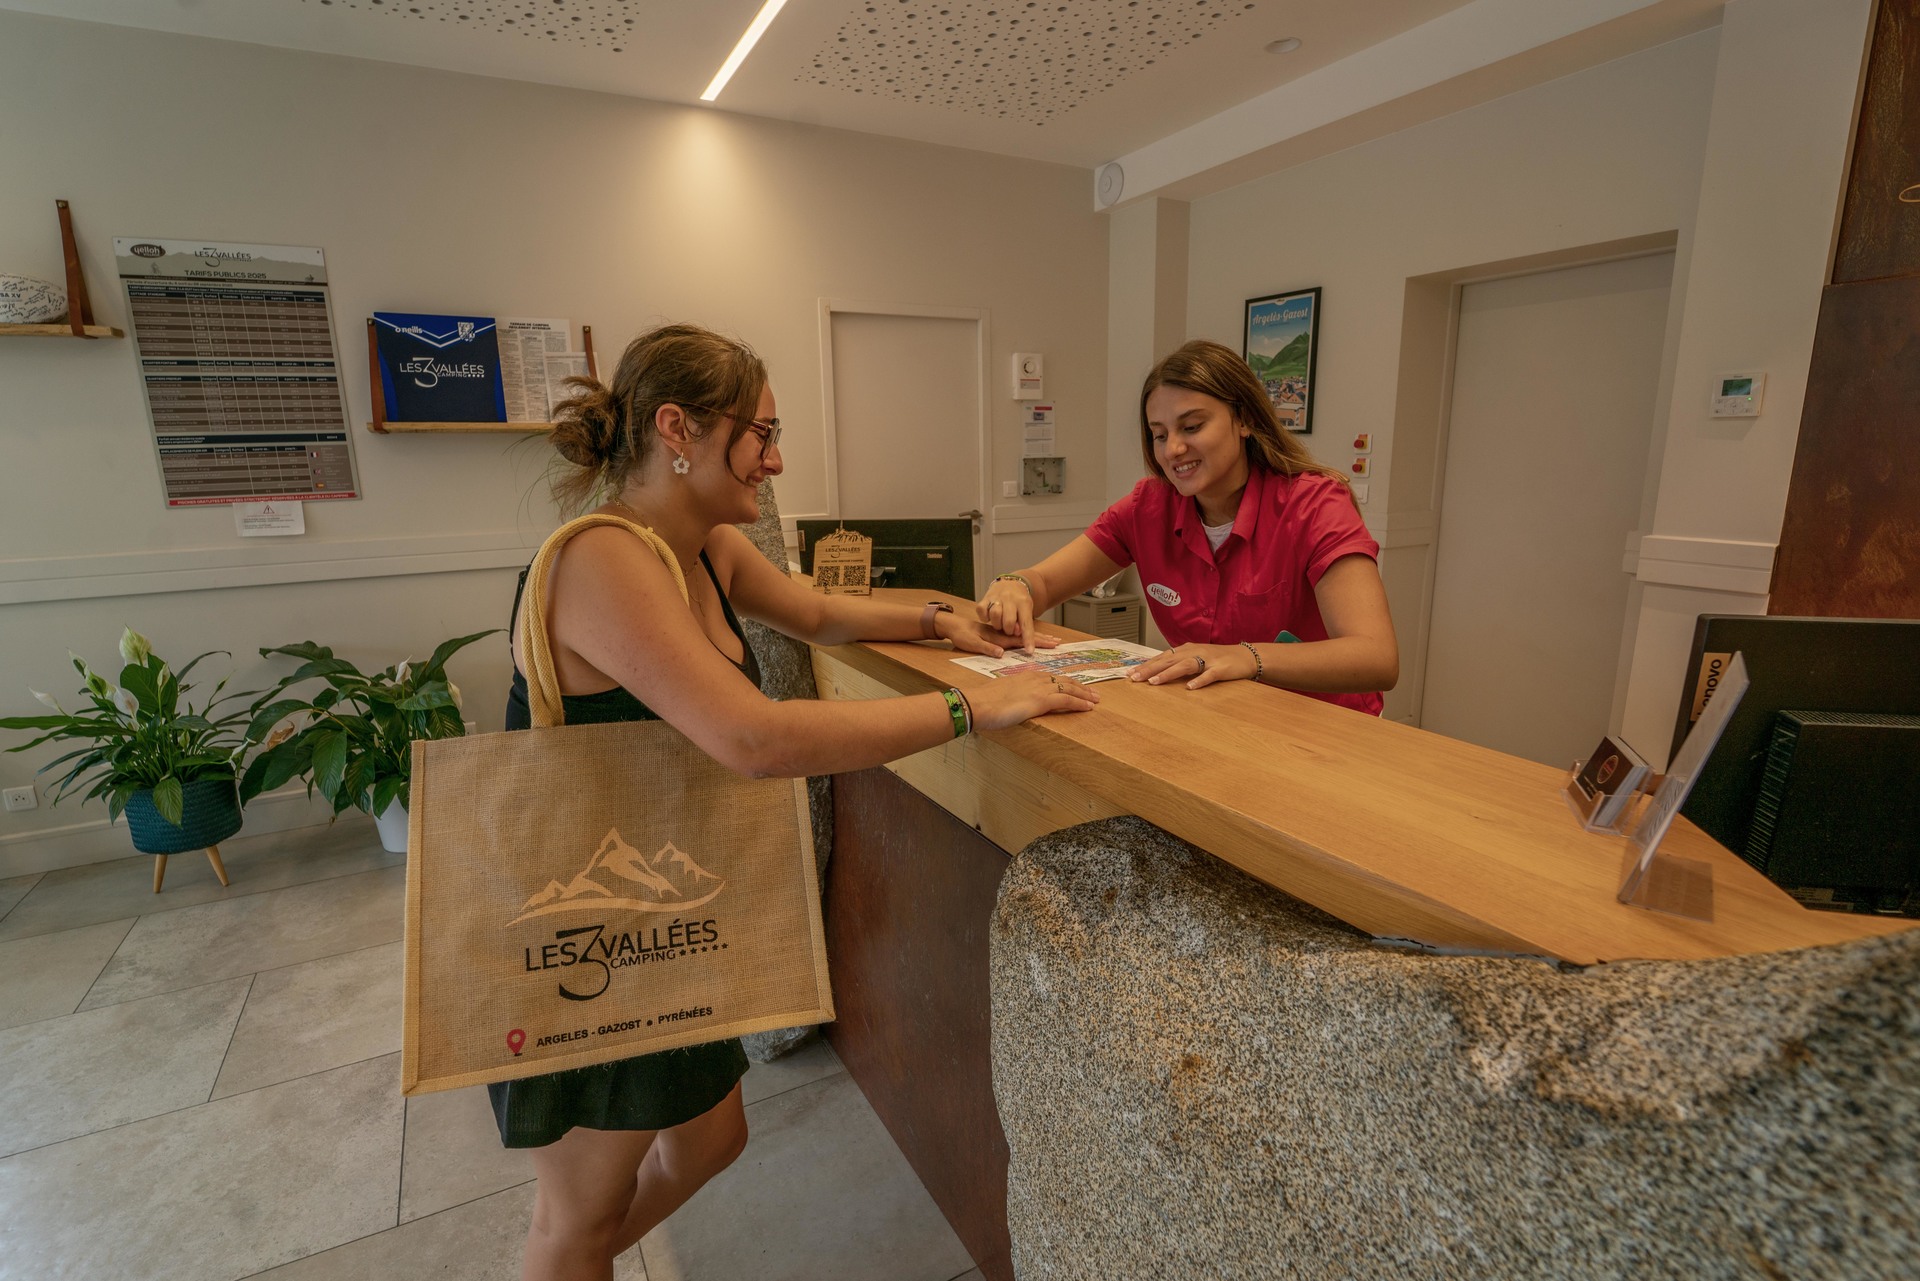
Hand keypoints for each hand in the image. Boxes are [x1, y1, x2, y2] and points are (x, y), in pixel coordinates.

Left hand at [936, 608, 1060, 657]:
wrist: (953, 624)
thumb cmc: (961, 635)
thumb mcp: (971, 643)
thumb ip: (986, 647)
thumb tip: (1001, 653)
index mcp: (998, 637)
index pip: (1021, 640)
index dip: (1036, 642)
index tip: (1051, 644)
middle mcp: (1002, 634)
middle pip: (1027, 636)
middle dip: (1043, 639)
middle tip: (1058, 642)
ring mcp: (1001, 634)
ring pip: (1024, 635)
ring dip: (1038, 637)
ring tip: (1051, 640)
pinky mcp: (998, 635)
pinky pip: (1017, 636)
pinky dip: (1027, 637)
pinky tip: (1032, 640)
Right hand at [964, 671, 1098, 729]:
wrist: (977, 704)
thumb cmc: (983, 702)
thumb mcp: (1001, 695)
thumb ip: (1012, 697)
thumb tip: (1013, 705)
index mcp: (1025, 676)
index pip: (1051, 677)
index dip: (1066, 682)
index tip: (1075, 687)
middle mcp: (1034, 678)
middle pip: (1063, 680)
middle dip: (1080, 686)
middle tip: (1093, 693)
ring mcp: (1039, 688)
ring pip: (1069, 688)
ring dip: (1084, 694)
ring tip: (1096, 700)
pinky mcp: (1041, 700)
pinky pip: (1066, 699)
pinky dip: (1079, 702)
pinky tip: (1088, 707)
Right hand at [977, 576, 1037, 653]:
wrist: (1009, 583)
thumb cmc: (1019, 602)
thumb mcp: (1026, 611)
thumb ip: (1022, 624)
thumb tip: (1018, 634)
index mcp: (1023, 603)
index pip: (1027, 624)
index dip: (1028, 639)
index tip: (1030, 651)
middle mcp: (1010, 599)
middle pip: (1009, 621)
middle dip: (1009, 631)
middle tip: (1009, 630)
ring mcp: (996, 597)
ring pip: (995, 615)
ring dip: (997, 624)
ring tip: (1000, 624)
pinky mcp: (985, 598)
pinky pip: (982, 610)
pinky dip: (984, 617)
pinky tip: (989, 618)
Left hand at [1127, 643, 1252, 689]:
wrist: (1245, 656)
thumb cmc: (1218, 659)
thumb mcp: (1195, 658)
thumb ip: (1178, 663)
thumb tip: (1157, 671)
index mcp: (1186, 650)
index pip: (1162, 657)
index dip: (1146, 665)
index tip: (1129, 673)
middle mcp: (1194, 652)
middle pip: (1168, 660)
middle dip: (1150, 669)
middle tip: (1134, 678)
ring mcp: (1208, 659)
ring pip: (1185, 665)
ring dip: (1168, 674)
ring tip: (1154, 682)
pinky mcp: (1221, 669)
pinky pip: (1209, 675)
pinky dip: (1199, 681)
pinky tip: (1190, 688)